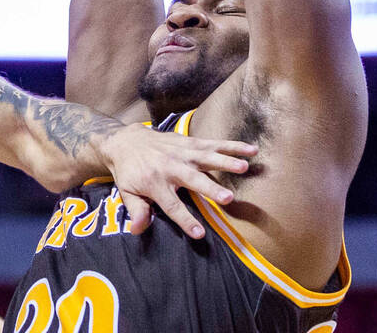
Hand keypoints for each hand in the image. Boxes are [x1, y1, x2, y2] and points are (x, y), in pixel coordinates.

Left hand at [97, 124, 255, 237]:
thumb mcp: (126, 193)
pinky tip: (251, 150)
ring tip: (244, 167)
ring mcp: (181, 153)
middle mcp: (170, 167)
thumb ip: (136, 211)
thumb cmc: (129, 172)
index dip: (185, 220)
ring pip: (206, 158)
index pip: (172, 206)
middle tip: (228, 198)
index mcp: (155, 183)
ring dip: (226, 162)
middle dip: (210, 189)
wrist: (126, 141)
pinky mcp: (190, 142)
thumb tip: (138, 230)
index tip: (199, 234)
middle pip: (193, 180)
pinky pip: (213, 144)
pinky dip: (232, 146)